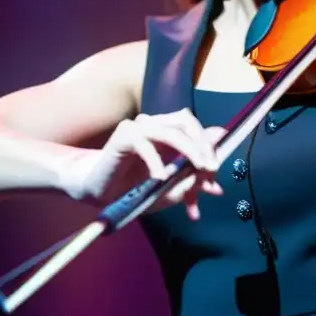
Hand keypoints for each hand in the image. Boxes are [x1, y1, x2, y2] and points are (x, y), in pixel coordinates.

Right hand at [66, 109, 224, 220]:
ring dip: (188, 150)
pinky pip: (144, 143)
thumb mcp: (168, 192)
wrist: (99, 194)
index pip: (195, 130)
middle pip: (186, 121)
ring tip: (197, 169)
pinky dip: (156, 161)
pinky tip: (160, 177)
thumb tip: (216, 182)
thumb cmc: (133, 190)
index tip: (214, 176)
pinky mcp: (123, 136)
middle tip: (209, 168)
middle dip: (202, 145)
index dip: (209, 148)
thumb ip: (191, 183)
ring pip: (171, 131)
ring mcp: (139, 128)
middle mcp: (155, 125)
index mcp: (168, 133)